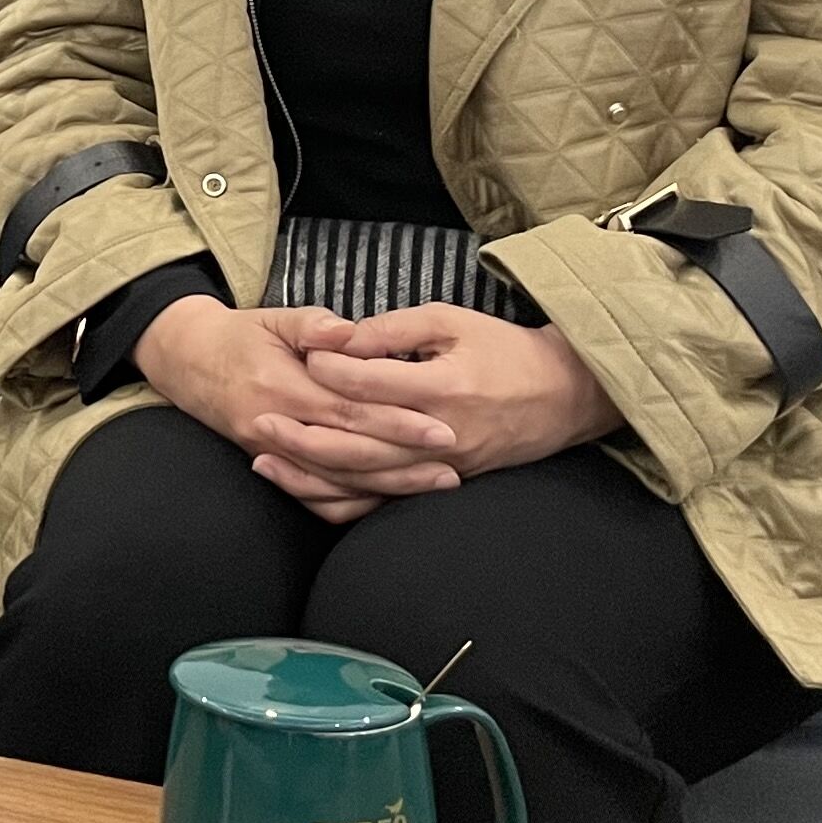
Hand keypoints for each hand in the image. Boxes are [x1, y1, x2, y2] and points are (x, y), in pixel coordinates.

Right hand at [133, 296, 463, 524]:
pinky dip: (352, 502)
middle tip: (453, 457)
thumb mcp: (273, 318)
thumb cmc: (238, 335)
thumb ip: (313, 325)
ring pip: (336, 480)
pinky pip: (313, 496)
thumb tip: (348, 331)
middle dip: (404, 459)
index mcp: (280, 385)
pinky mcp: (267, 464)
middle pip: (349, 452)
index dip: (396, 421)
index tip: (439, 426)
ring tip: (438, 481)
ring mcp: (268, 452)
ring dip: (390, 484)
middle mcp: (274, 425)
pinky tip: (390, 498)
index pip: (348, 410)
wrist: (185, 361)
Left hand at [280, 306, 622, 485]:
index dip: (330, 369)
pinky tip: (306, 491)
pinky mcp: (443, 483)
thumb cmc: (504, 349)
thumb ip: (394, 326)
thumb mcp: (452, 320)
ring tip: (264, 460)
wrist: (563, 395)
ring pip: (366, 479)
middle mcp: (441, 435)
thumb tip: (341, 338)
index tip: (299, 354)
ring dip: (312, 473)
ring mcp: (443, 467)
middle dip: (304, 434)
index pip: (372, 384)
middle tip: (258, 419)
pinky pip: (386, 502)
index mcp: (444, 388)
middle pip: (360, 441)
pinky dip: (344, 500)